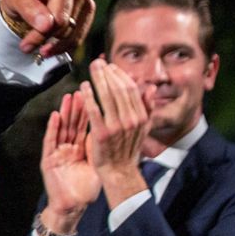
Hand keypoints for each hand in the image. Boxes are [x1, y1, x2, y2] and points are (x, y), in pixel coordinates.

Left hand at [0, 0, 103, 57]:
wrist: (28, 1)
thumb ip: (28, 9)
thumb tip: (46, 25)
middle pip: (61, 17)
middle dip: (41, 33)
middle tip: (25, 43)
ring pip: (68, 31)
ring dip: (48, 42)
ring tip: (30, 45)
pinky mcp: (87, 15)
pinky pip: (76, 38)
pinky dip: (59, 47)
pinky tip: (47, 49)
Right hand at [39, 91, 98, 233]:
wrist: (72, 206)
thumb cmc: (85, 189)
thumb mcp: (98, 165)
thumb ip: (103, 148)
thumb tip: (115, 131)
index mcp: (80, 148)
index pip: (86, 124)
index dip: (90, 109)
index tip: (95, 94)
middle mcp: (68, 147)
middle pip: (73, 123)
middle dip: (78, 106)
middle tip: (82, 89)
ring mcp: (57, 153)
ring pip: (61, 128)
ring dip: (65, 112)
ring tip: (69, 97)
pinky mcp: (49, 160)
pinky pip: (50, 142)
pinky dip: (52, 128)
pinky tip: (55, 116)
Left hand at [81, 58, 151, 207]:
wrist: (120, 172)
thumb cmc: (128, 149)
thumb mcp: (143, 128)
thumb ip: (146, 107)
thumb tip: (150, 87)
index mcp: (141, 117)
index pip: (131, 90)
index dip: (120, 75)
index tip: (111, 66)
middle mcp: (131, 121)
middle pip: (119, 89)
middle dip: (108, 73)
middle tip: (98, 62)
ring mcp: (116, 127)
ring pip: (107, 97)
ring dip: (98, 80)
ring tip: (92, 69)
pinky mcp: (101, 134)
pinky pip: (94, 111)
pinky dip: (89, 97)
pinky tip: (84, 87)